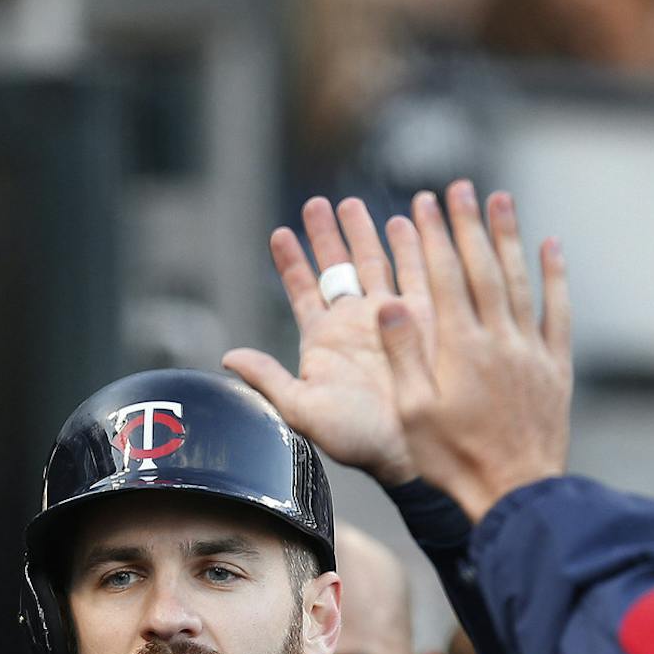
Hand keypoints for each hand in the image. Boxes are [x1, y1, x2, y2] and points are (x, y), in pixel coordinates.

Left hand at [223, 196, 435, 485]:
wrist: (407, 450)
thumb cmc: (354, 437)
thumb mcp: (303, 409)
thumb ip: (269, 379)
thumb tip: (228, 356)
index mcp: (323, 340)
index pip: (302, 290)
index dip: (290, 262)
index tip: (278, 233)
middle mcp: (355, 323)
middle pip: (337, 267)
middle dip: (326, 235)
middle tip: (316, 203)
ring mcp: (389, 318)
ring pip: (374, 263)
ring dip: (363, 233)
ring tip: (352, 203)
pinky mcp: (424, 318)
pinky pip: (416, 272)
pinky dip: (410, 245)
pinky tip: (406, 218)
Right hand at [378, 183, 571, 524]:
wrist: (516, 492)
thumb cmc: (454, 460)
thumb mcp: (413, 413)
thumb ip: (404, 356)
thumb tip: (389, 304)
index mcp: (460, 349)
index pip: (445, 279)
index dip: (433, 237)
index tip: (423, 204)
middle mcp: (499, 340)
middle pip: (484, 268)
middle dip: (469, 225)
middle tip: (460, 187)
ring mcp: (531, 351)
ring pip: (521, 280)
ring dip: (510, 237)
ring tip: (501, 199)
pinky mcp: (555, 368)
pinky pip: (559, 311)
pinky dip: (556, 276)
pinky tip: (552, 247)